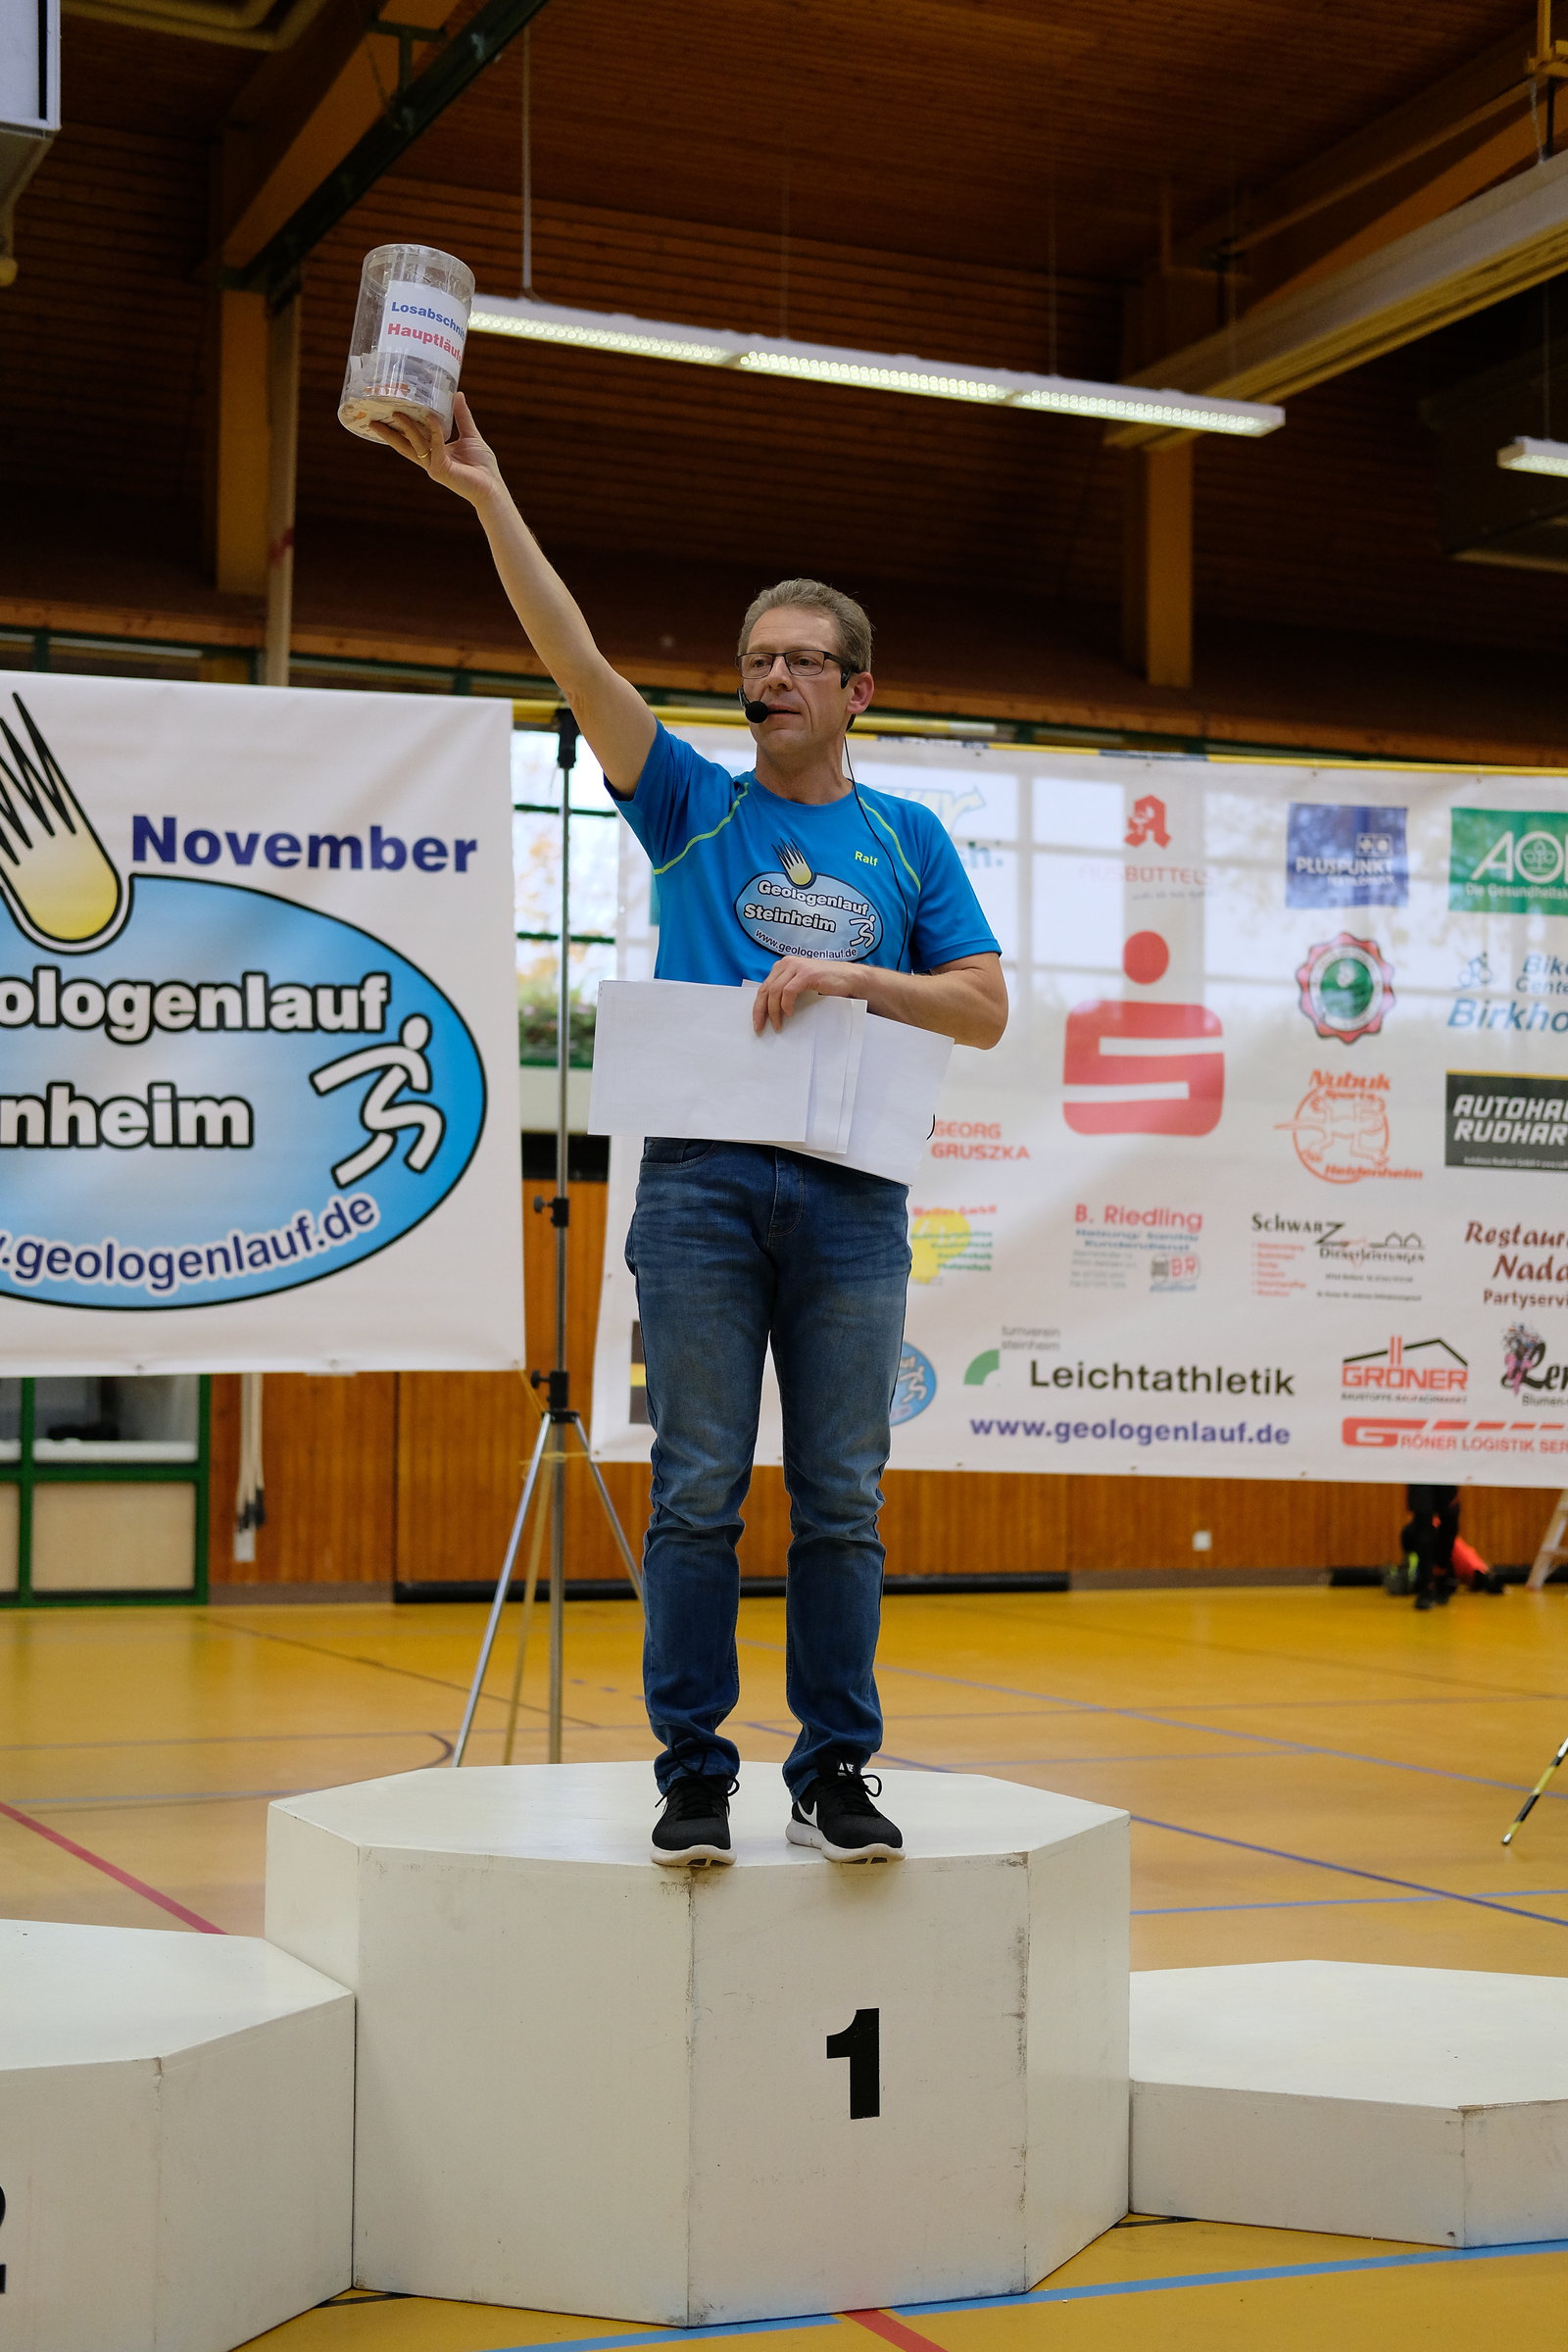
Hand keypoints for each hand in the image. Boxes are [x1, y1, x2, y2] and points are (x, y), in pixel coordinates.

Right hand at [370, 392, 504, 509]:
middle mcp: (430, 460)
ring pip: (416, 444)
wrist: (492, 487)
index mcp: (434, 453)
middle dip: (388, 433)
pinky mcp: (441, 470)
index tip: (387, 414)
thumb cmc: (482, 466)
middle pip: (404, 445)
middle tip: (373, 418)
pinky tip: (431, 417)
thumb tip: (457, 394)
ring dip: (406, 428)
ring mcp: (433, 466)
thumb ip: (462, 416)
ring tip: (396, 412)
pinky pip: (435, 446)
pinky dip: (434, 431)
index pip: (412, 440)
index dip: (399, 429)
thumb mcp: (470, 435)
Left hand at [752, 956, 866, 1032]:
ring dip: (774, 1011)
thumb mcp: (800, 986)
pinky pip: (788, 991)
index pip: (763, 987)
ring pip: (774, 991)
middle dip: (761, 1011)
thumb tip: (769, 1012)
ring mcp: (796, 967)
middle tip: (760, 1028)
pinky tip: (790, 1014)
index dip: (758, 1007)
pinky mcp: (806, 973)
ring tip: (778, 1025)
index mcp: (782, 966)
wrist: (849, 978)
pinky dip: (786, 1004)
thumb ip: (785, 991)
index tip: (757, 1023)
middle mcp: (787, 963)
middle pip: (765, 989)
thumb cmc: (826, 984)